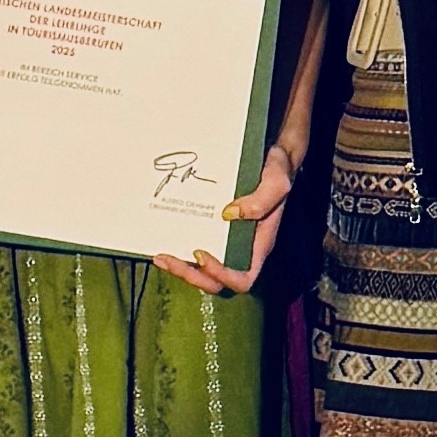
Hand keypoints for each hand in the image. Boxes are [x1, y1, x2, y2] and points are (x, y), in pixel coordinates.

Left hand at [156, 141, 298, 294]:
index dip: (221, 275)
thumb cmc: (276, 169)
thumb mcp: (276, 180)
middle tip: (167, 258)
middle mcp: (241, 248)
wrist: (270, 154)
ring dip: (181, 268)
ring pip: (203, 271)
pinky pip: (196, 248)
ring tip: (160, 256)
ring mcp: (226, 240)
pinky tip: (162, 238)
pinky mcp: (213, 228)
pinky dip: (179, 249)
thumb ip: (261, 199)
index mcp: (258, 245)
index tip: (201, 254)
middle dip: (191, 276)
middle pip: (217, 282)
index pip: (243, 279)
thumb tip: (229, 214)